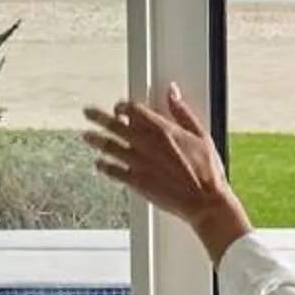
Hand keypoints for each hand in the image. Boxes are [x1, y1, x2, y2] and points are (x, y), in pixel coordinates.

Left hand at [81, 84, 251, 260]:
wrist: (205, 203)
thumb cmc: (208, 173)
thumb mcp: (201, 136)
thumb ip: (182, 112)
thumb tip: (172, 92)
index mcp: (163, 130)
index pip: (133, 109)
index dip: (123, 106)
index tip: (119, 107)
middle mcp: (147, 144)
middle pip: (114, 125)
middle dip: (98, 117)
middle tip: (88, 113)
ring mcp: (139, 163)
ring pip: (109, 146)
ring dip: (95, 140)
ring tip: (87, 136)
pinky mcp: (136, 182)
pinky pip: (113, 171)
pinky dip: (103, 166)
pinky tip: (99, 164)